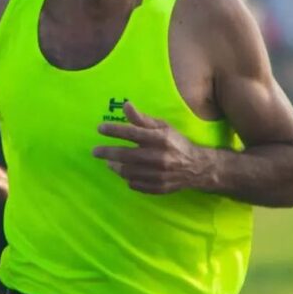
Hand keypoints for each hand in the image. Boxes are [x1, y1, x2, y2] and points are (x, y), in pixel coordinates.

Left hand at [93, 101, 211, 193]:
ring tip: (110, 162)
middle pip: (126, 155)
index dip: (114, 130)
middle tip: (95, 151)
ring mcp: (159, 175)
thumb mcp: (162, 127)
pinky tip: (125, 173)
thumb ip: (142, 119)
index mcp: (160, 139)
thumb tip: (125, 105)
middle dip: (107, 152)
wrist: (197, 167)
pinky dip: (128, 178)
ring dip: (115, 166)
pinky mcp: (158, 187)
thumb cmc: (176, 143)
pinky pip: (135, 184)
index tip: (100, 129)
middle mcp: (159, 157)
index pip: (132, 133)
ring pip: (128, 172)